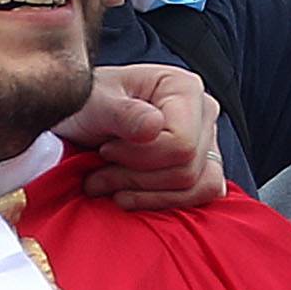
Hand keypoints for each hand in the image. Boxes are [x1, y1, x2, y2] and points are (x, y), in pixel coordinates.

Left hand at [63, 66, 226, 208]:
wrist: (83, 115)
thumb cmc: (88, 104)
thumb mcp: (95, 104)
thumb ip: (123, 114)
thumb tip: (154, 126)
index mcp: (184, 88)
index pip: (181, 143)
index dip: (140, 158)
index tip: (106, 152)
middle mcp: (203, 112)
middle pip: (188, 169)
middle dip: (137, 178)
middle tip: (99, 173)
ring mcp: (207, 139)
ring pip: (196, 187)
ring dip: (146, 194)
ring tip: (109, 184)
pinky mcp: (203, 164)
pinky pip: (200, 194)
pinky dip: (162, 201)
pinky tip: (130, 195)